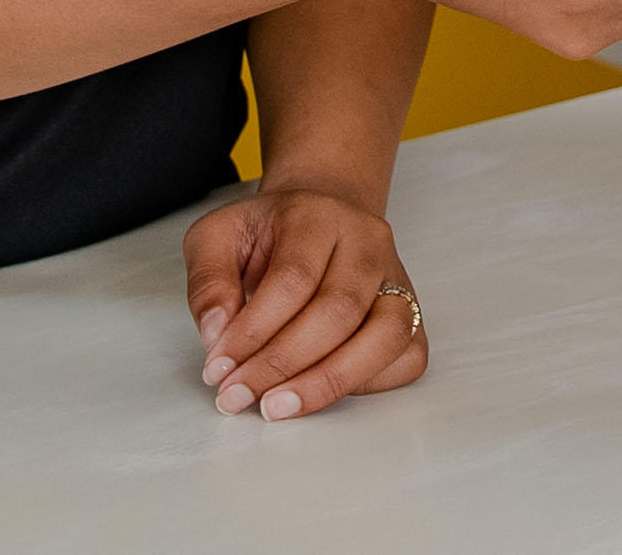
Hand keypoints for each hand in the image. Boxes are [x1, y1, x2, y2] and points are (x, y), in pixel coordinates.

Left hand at [183, 179, 427, 419]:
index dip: (253, 332)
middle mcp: (369, 242)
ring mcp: (398, 277)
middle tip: (237, 395)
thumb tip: (216, 333)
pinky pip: (407, 356)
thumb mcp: (217, 238)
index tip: (217, 368)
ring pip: (385, 336)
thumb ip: (208, 281)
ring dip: (327, 382)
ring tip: (278, 406)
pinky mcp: (412, 311)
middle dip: (282, 364)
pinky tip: (320, 391)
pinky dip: (367, 383)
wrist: (321, 215)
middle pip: (339, 311)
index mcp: (319, 215)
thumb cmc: (268, 234)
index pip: (294, 279)